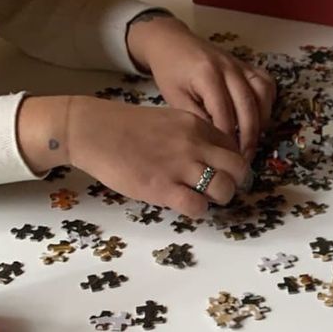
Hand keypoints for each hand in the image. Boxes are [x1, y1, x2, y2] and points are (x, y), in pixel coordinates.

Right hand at [17, 95, 250, 216]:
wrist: (93, 130)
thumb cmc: (126, 127)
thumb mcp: (168, 120)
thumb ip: (191, 136)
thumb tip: (210, 157)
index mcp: (197, 125)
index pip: (233, 147)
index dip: (231, 163)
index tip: (221, 171)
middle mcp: (195, 144)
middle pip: (239, 168)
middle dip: (236, 182)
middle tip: (222, 189)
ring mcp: (180, 167)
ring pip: (224, 189)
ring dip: (219, 198)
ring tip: (203, 199)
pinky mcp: (163, 188)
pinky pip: (197, 206)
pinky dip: (197, 211)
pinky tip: (184, 205)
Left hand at [127, 15, 274, 159]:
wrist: (171, 42)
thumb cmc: (170, 71)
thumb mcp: (174, 98)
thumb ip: (196, 119)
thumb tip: (217, 142)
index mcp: (207, 75)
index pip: (224, 113)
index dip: (227, 138)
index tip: (227, 156)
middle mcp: (229, 68)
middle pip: (248, 107)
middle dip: (249, 137)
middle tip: (244, 159)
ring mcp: (240, 65)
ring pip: (263, 95)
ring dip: (261, 121)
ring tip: (253, 140)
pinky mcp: (246, 65)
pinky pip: (266, 84)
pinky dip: (267, 102)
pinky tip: (259, 117)